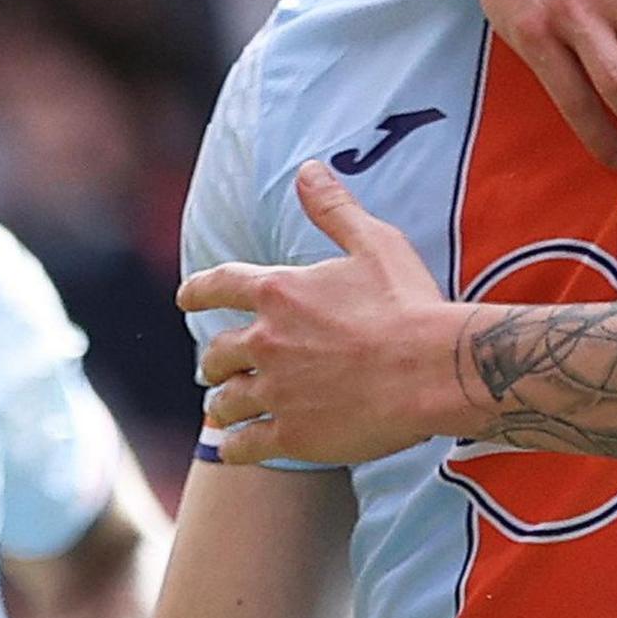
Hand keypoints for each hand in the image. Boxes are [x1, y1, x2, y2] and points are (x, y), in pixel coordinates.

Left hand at [180, 162, 476, 465]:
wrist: (432, 368)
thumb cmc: (408, 304)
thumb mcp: (374, 243)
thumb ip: (334, 208)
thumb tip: (309, 170)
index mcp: (279, 292)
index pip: (218, 285)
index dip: (197, 290)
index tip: (184, 297)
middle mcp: (266, 341)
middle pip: (216, 352)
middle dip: (214, 360)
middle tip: (217, 368)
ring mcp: (275, 392)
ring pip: (225, 403)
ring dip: (221, 405)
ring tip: (223, 412)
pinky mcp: (291, 434)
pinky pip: (243, 446)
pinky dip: (234, 447)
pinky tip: (235, 448)